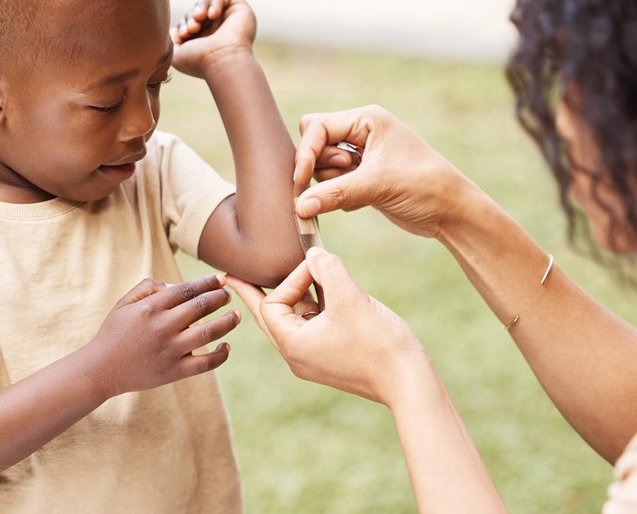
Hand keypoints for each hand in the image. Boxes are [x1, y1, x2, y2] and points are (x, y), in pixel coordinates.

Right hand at [84, 274, 239, 400]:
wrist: (100, 370)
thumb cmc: (113, 333)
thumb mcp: (123, 304)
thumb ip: (147, 287)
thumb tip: (174, 284)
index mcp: (151, 307)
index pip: (188, 289)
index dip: (208, 282)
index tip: (221, 279)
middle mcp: (163, 326)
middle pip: (202, 306)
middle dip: (220, 297)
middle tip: (228, 295)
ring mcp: (170, 350)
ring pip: (209, 332)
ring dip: (227, 322)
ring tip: (236, 316)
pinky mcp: (174, 371)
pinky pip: (205, 363)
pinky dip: (220, 355)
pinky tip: (226, 346)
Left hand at [171, 0, 256, 79]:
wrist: (221, 62)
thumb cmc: (199, 61)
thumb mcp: (176, 54)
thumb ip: (172, 40)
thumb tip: (175, 30)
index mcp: (206, 40)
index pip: (191, 21)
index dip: (184, 23)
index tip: (184, 34)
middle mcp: (219, 30)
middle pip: (199, 10)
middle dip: (191, 15)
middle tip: (192, 27)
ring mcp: (231, 20)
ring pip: (211, 1)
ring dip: (201, 7)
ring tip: (198, 18)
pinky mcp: (242, 11)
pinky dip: (216, 2)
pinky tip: (213, 15)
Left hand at [227, 247, 426, 405]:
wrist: (409, 382)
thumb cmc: (378, 343)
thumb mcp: (349, 296)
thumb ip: (326, 267)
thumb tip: (313, 255)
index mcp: (292, 345)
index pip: (271, 303)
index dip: (291, 280)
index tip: (316, 268)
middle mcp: (297, 356)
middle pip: (269, 316)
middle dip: (254, 293)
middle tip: (228, 277)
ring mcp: (314, 359)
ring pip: (294, 320)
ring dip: (297, 296)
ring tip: (297, 277)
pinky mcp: (331, 358)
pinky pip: (312, 328)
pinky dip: (315, 307)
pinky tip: (327, 293)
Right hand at [294, 105, 472, 237]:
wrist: (450, 211)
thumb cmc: (423, 186)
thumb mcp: (376, 186)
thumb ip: (334, 193)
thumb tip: (299, 206)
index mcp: (367, 120)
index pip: (317, 127)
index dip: (306, 153)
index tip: (301, 180)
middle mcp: (362, 132)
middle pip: (315, 142)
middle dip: (319, 165)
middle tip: (344, 177)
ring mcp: (362, 155)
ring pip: (322, 166)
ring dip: (332, 183)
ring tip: (361, 191)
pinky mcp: (362, 178)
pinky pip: (333, 184)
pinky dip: (340, 195)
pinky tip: (365, 201)